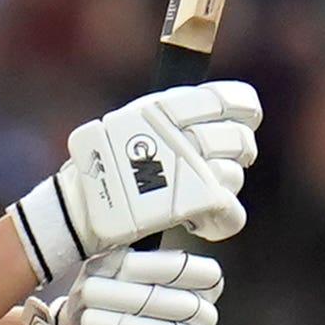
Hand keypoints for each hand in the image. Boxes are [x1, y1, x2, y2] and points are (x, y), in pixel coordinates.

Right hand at [8, 82, 259, 284]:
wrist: (77, 208)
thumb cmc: (100, 168)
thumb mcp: (130, 124)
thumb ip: (169, 117)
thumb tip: (219, 116)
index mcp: (166, 107)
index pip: (227, 100)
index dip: (245, 110)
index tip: (246, 121)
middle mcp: (181, 133)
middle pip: (238, 141)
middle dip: (238, 155)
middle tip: (216, 167)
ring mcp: (190, 167)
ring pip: (235, 177)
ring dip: (220, 189)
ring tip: (194, 197)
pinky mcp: (193, 201)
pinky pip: (232, 212)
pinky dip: (222, 221)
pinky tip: (200, 223)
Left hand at [25, 249, 223, 324]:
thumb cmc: (109, 303)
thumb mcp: (112, 273)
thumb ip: (120, 257)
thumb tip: (118, 238)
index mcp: (200, 282)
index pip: (193, 270)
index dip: (160, 266)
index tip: (124, 264)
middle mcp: (206, 313)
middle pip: (172, 303)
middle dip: (126, 298)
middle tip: (88, 294)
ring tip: (87, 322)